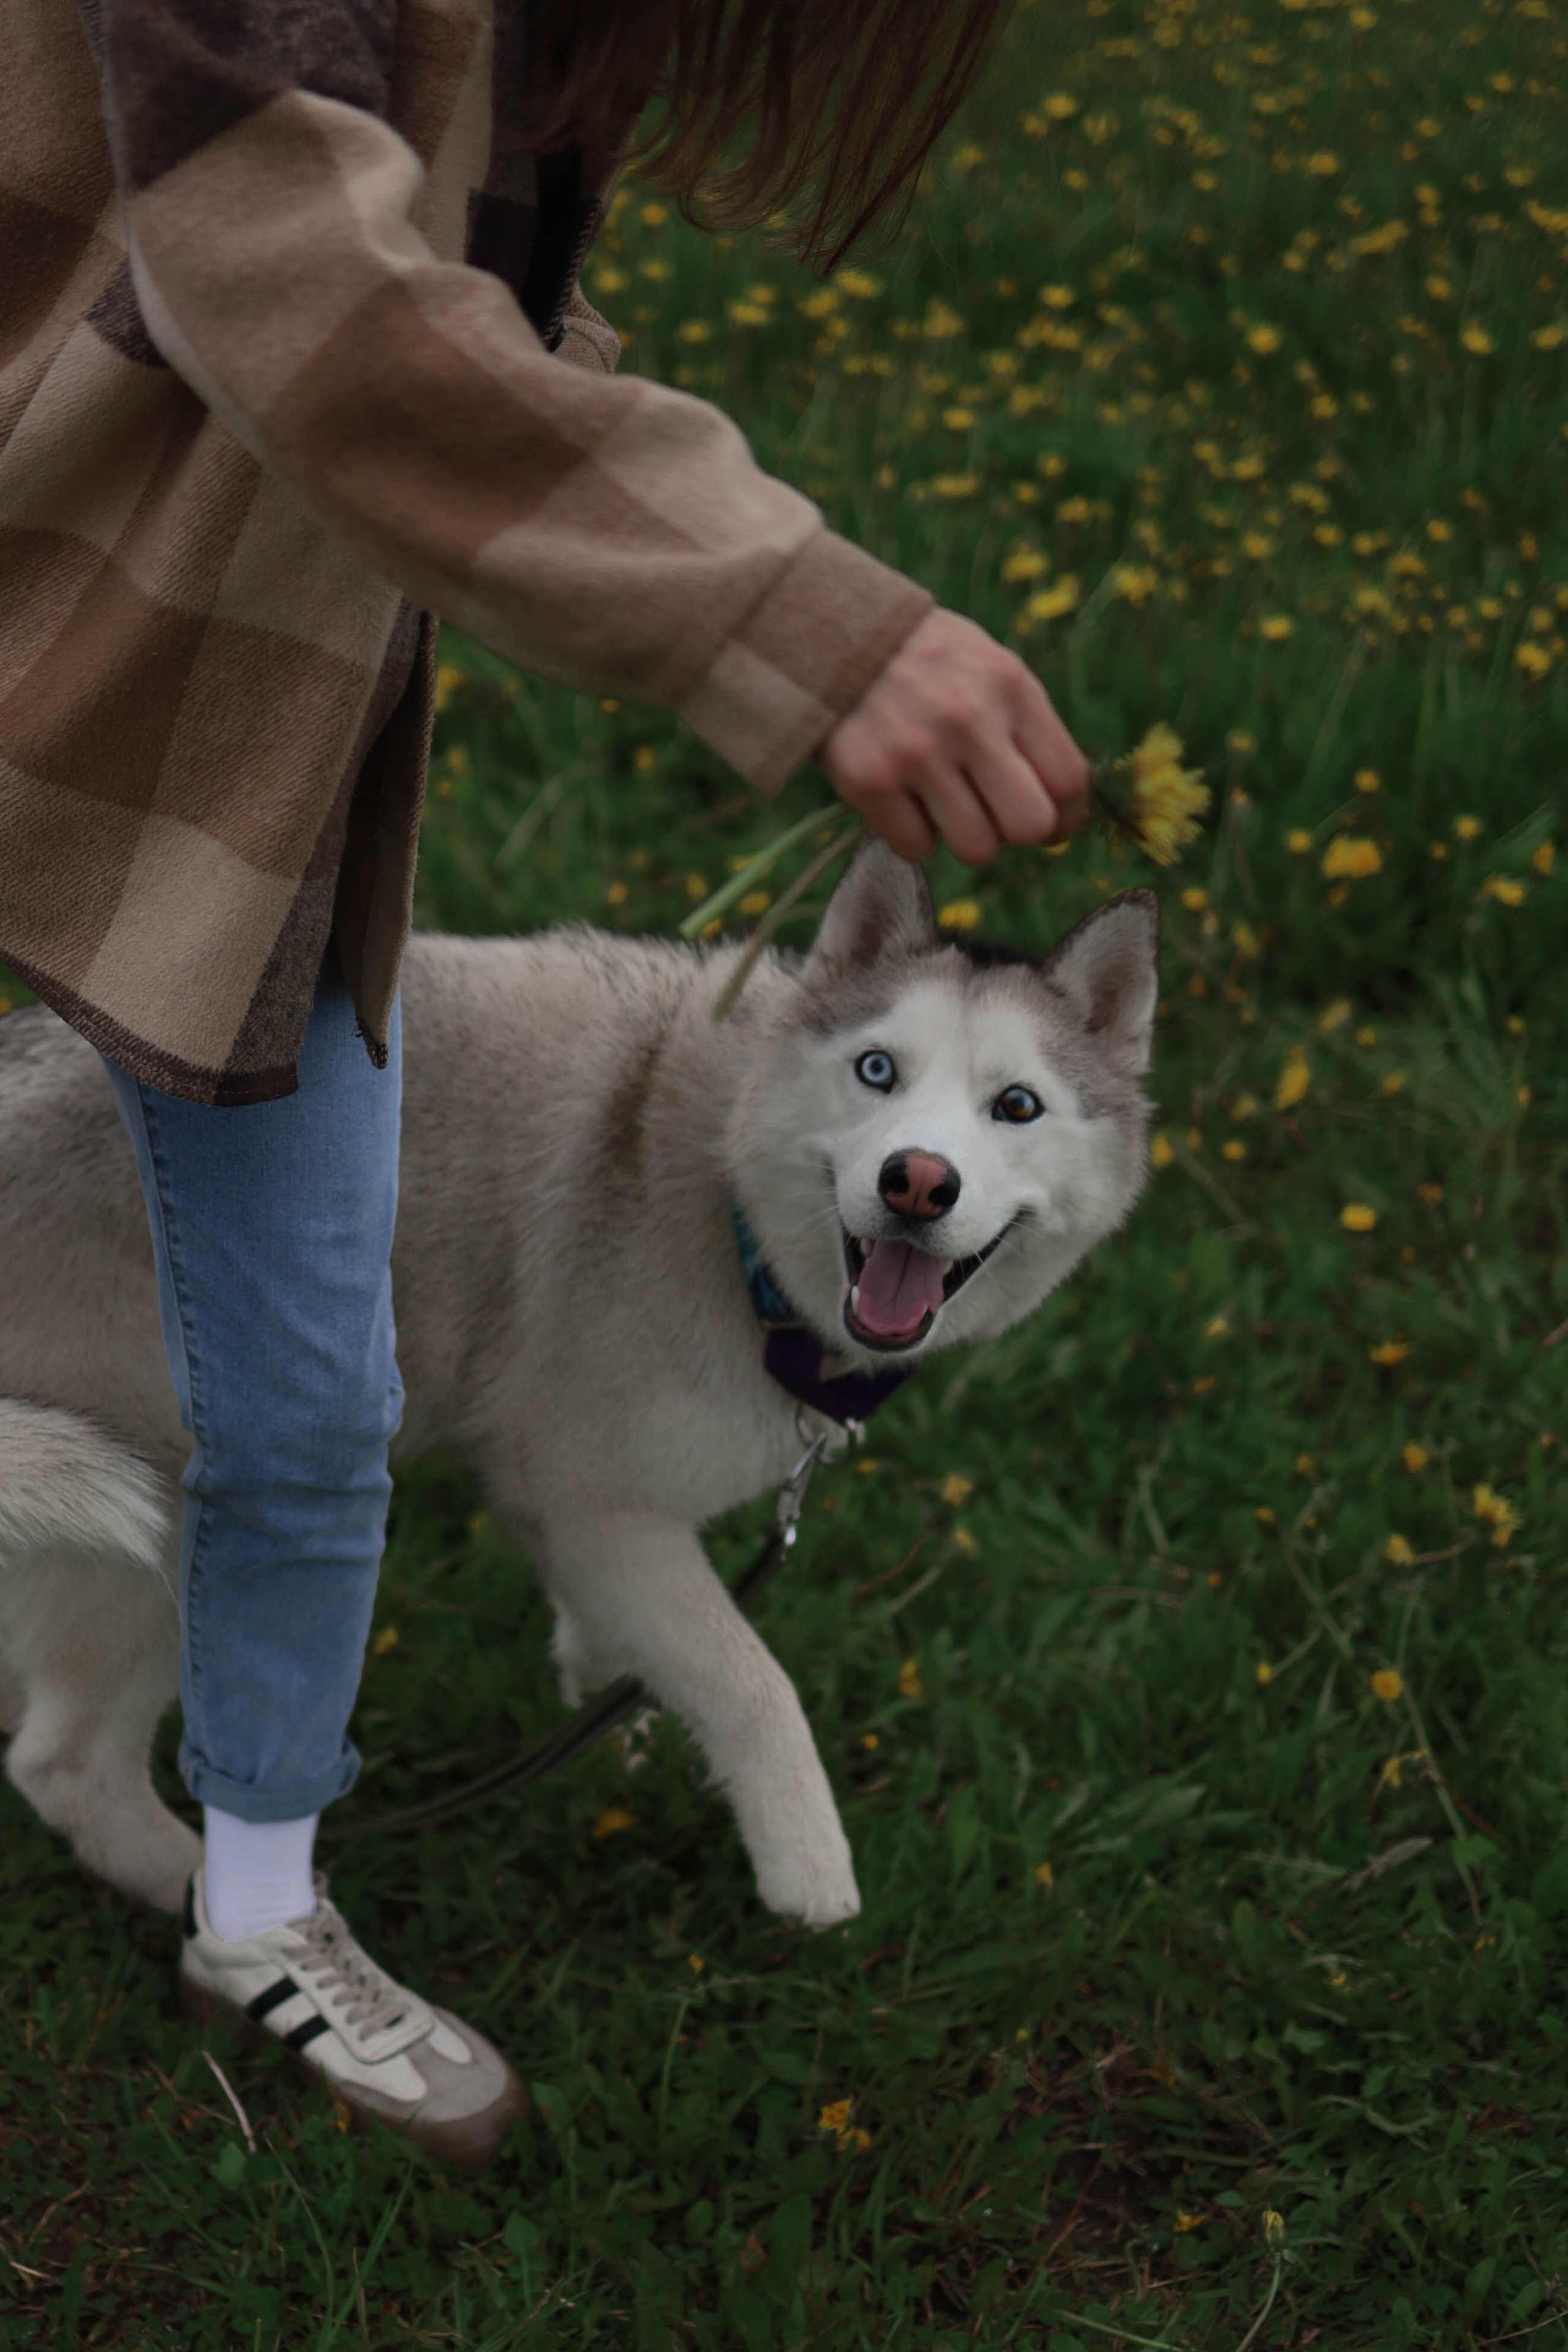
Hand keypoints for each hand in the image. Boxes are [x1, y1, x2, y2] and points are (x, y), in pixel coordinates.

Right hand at [820, 609, 1092, 863]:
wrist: (829, 636)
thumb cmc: (926, 662)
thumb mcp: (990, 668)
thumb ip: (1027, 728)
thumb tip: (1061, 808)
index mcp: (1009, 686)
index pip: (1068, 779)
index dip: (1068, 816)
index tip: (1055, 825)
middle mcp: (968, 719)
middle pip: (1029, 825)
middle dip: (1018, 833)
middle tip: (997, 817)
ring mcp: (917, 752)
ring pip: (976, 848)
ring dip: (965, 837)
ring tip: (944, 802)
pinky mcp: (869, 780)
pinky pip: (916, 849)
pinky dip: (913, 835)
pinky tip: (903, 800)